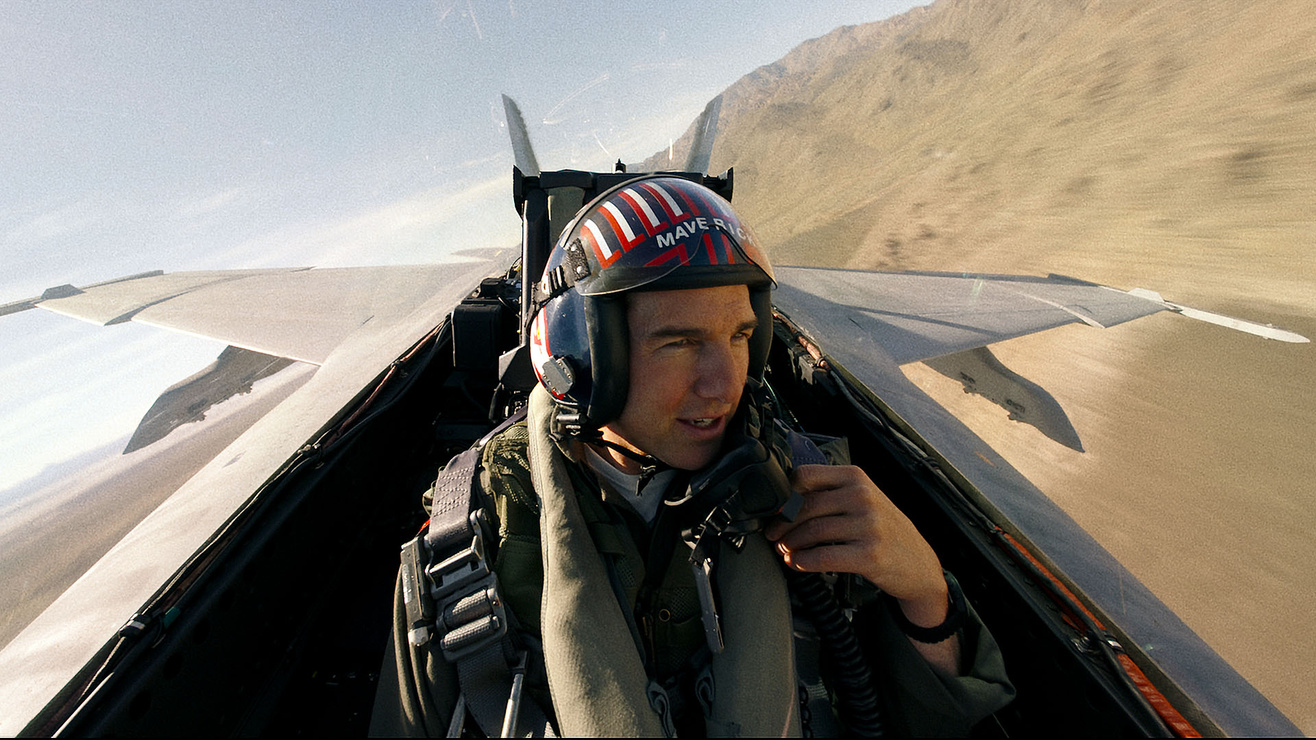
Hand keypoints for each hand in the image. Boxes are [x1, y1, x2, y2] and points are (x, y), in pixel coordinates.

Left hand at [763, 464, 960, 672]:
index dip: (783, 493)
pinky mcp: (869, 555)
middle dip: (782, 523)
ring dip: (790, 544)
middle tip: (773, 534)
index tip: (774, 508)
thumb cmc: (885, 530)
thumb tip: (784, 501)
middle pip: (805, 505)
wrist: (919, 564)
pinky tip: (797, 563)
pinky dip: (803, 561)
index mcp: (856, 477)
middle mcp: (863, 497)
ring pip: (812, 531)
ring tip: (785, 550)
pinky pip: (824, 556)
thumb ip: (831, 493)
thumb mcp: (864, 499)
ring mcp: (868, 526)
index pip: (806, 475)